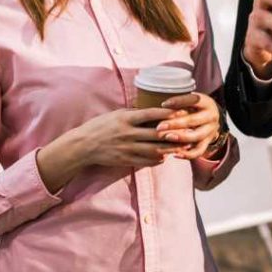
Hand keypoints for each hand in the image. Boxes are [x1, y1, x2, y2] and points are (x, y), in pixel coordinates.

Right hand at [73, 107, 187, 167]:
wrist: (83, 145)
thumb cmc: (100, 126)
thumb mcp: (115, 115)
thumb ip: (133, 114)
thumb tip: (151, 110)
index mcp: (125, 118)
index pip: (150, 114)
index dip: (167, 114)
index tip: (180, 112)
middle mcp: (127, 133)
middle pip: (156, 134)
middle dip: (174, 133)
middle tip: (188, 132)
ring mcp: (126, 148)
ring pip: (153, 149)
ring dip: (169, 149)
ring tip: (180, 147)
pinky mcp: (125, 159)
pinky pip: (145, 161)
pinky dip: (156, 159)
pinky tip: (164, 157)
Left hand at [153, 93, 220, 159]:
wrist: (210, 118)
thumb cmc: (194, 106)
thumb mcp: (190, 100)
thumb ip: (179, 102)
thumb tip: (162, 105)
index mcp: (206, 102)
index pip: (194, 100)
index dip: (179, 101)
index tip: (163, 104)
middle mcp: (211, 116)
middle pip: (193, 120)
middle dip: (174, 124)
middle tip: (159, 126)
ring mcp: (210, 130)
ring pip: (196, 136)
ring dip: (180, 138)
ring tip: (166, 138)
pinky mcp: (208, 142)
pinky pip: (199, 151)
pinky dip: (187, 154)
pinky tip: (174, 154)